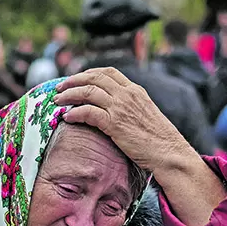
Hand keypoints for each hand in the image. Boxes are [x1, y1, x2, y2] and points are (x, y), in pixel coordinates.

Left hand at [57, 68, 225, 225]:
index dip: (89, 73)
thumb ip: (131, 108)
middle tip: (59, 88)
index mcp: (135, 90)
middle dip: (73, 81)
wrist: (169, 153)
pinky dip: (75, 113)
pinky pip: (88, 112)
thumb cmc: (158, 141)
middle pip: (94, 78)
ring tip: (57, 101)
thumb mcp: (145, 115)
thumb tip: (115, 112)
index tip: (77, 79)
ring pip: (88, 92)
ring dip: (69, 95)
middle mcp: (127, 94)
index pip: (108, 72)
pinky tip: (67, 118)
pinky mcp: (115, 124)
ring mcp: (121, 108)